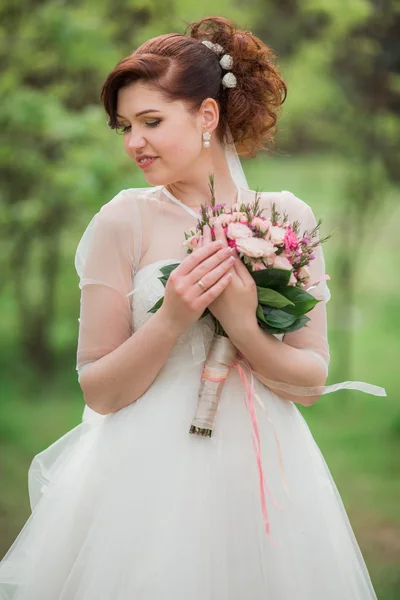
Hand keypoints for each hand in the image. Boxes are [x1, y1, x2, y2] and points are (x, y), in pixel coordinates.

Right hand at [159, 239, 235, 334]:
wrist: (170, 320)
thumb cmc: (174, 298)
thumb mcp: (175, 281)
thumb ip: (186, 267)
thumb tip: (198, 247)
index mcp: (176, 275)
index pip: (193, 258)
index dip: (207, 249)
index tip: (219, 242)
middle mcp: (181, 284)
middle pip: (203, 266)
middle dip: (218, 256)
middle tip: (229, 249)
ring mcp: (189, 295)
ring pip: (209, 278)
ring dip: (222, 267)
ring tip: (232, 259)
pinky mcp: (197, 306)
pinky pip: (212, 292)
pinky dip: (221, 283)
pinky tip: (230, 276)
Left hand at [198, 222, 257, 337]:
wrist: (237, 325)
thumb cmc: (247, 305)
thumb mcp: (248, 285)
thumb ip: (238, 267)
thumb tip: (230, 251)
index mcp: (225, 276)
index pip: (220, 251)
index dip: (219, 237)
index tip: (218, 224)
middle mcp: (211, 280)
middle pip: (207, 254)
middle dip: (208, 238)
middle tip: (208, 224)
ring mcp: (203, 286)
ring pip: (199, 263)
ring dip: (201, 247)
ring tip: (201, 234)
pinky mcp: (200, 291)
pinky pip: (196, 272)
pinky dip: (196, 261)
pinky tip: (197, 253)